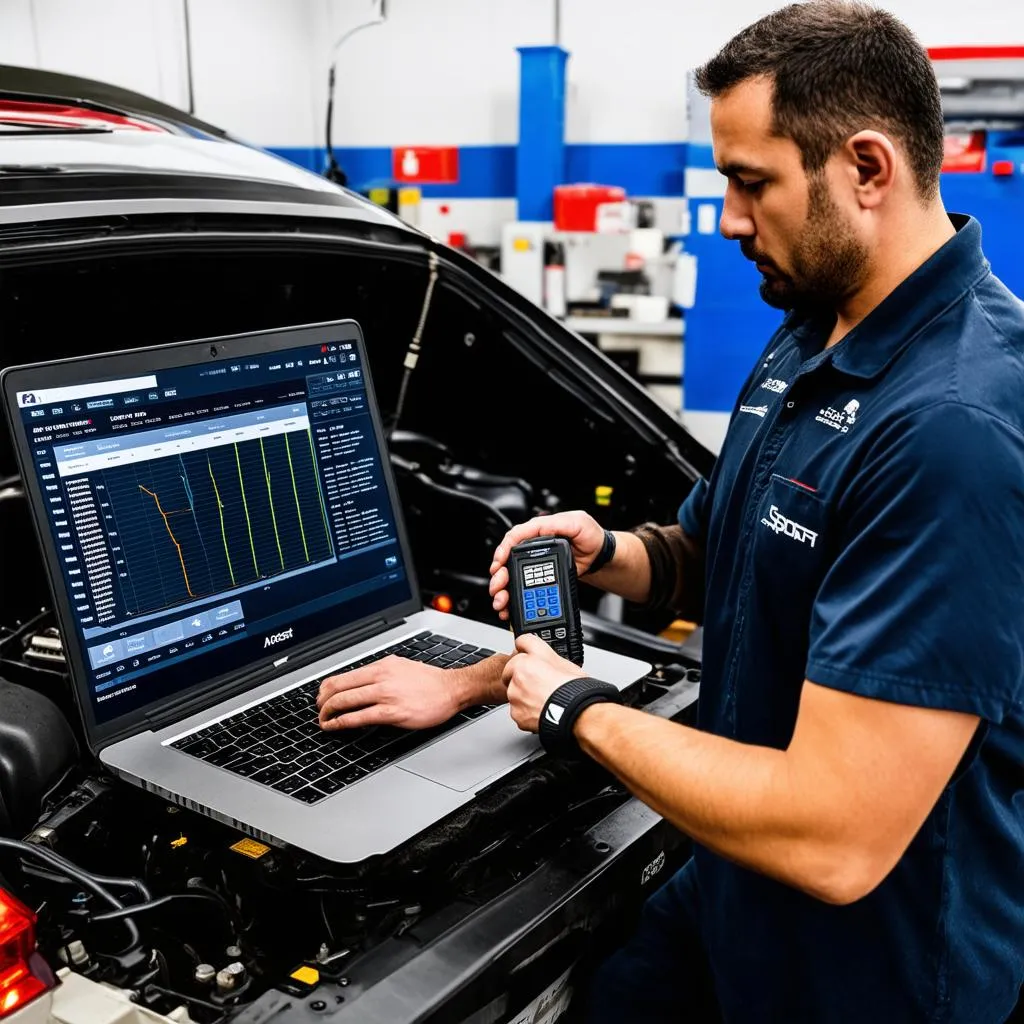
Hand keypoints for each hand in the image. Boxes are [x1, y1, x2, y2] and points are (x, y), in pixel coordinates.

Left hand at [317, 656, 458, 730]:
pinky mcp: (392, 712)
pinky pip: (359, 717)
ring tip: (323, 721)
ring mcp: (385, 694)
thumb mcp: (401, 668)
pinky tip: (335, 726)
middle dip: (322, 702)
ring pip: (344, 701)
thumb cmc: (430, 681)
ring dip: (328, 713)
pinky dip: (341, 723)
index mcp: (381, 666)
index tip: (321, 698)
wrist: (451, 689)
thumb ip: (380, 675)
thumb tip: (361, 683)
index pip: (342, 676)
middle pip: (338, 688)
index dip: (325, 689)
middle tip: (319, 711)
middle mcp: (380, 677)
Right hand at [489, 511, 604, 620]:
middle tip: (498, 587)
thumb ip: (557, 524)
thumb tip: (539, 528)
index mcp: (538, 530)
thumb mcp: (576, 523)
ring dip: (502, 590)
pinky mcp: (539, 577)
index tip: (499, 563)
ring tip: (501, 601)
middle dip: (499, 576)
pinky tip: (509, 607)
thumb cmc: (590, 536)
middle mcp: (532, 546)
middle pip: (507, 561)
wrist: (599, 555)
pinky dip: (512, 598)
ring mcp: (534, 563)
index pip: (514, 538)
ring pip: (510, 577)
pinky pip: (521, 587)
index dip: (503, 550)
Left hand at [501, 634, 585, 732]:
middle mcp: (519, 674)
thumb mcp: (563, 661)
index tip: (528, 653)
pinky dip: (527, 711)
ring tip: (543, 699)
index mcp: (530, 658)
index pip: (521, 643)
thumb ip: (545, 654)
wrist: (577, 713)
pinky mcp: (516, 713)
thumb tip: (540, 655)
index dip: (527, 650)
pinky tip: (541, 710)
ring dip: (524, 695)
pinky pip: (518, 710)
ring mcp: (515, 695)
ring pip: (514, 692)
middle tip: (538, 683)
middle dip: (521, 675)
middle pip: (511, 670)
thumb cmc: (574, 688)